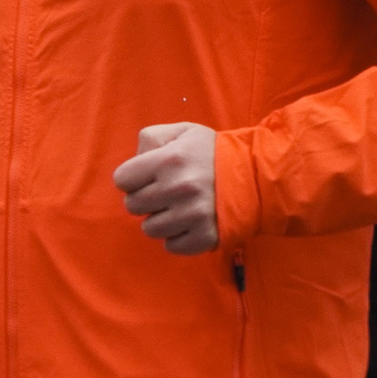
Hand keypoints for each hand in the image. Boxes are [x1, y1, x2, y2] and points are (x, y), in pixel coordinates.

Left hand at [114, 123, 218, 255]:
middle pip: (132, 206)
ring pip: (149, 229)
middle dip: (145, 198)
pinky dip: (176, 237)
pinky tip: (188, 222)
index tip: (147, 177)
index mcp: (168, 159)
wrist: (254, 175)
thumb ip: (152, 139)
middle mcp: (178, 188)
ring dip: (159, 219)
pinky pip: (171, 246)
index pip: (122, 180)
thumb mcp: (182, 131)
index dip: (132, 178)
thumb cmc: (212, 152)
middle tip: (163, 192)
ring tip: (177, 207)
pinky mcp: (203, 237)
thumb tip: (135, 162)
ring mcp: (191, 215)